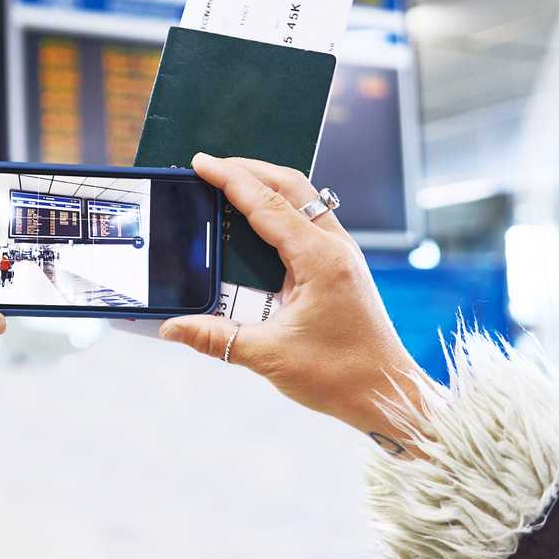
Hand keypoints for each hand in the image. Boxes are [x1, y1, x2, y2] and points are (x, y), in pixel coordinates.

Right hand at [159, 154, 432, 455]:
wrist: (387, 394)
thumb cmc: (339, 376)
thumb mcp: (269, 357)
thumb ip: (215, 338)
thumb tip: (171, 328)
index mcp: (320, 260)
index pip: (267, 204)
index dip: (231, 180)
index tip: (201, 164)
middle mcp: (335, 248)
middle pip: (291, 186)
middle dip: (249, 170)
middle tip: (210, 167)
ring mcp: (343, 255)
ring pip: (304, 199)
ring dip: (267, 186)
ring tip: (230, 184)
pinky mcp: (342, 268)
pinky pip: (309, 221)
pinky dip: (281, 209)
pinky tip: (258, 222)